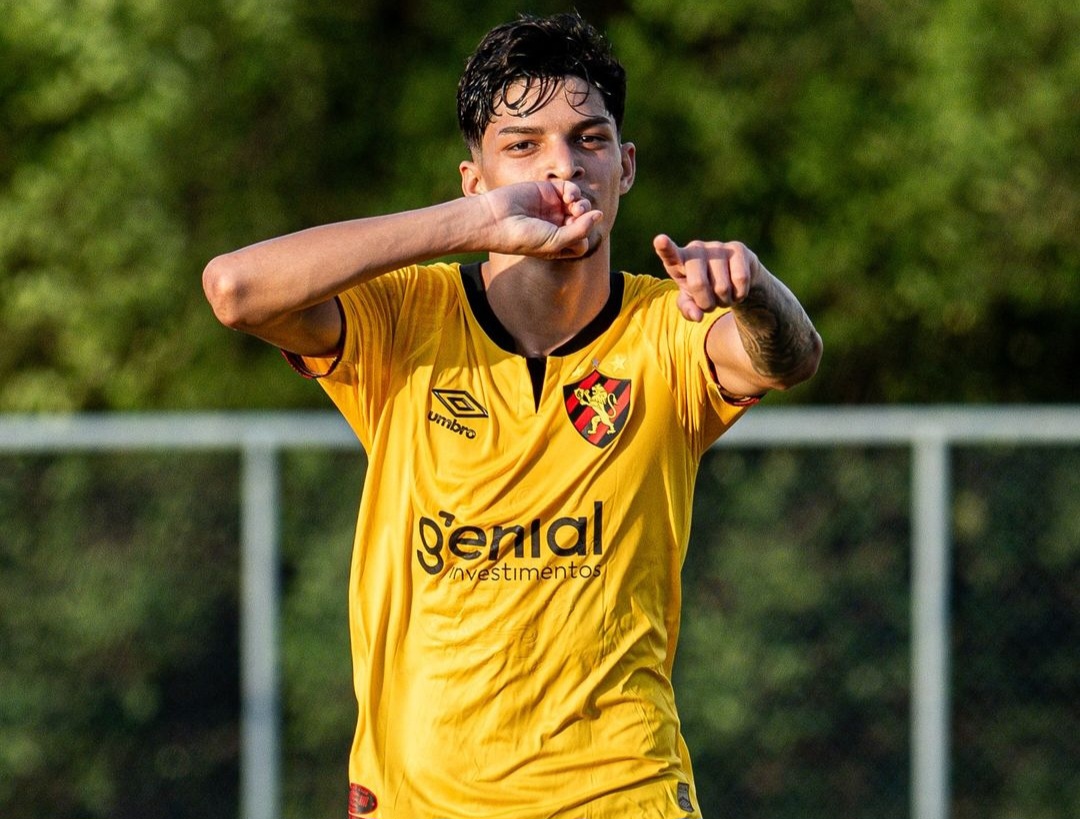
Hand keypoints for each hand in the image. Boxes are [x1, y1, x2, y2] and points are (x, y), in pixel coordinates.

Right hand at [482, 181, 603, 258]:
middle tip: (575, 217)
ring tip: (575, 208)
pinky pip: (570, 189)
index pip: (582, 242)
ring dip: (582, 205)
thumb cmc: (522, 237)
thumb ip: (580, 230)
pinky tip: (568, 196)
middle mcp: (556, 227)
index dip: (583, 237)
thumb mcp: (554, 242)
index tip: (572, 236)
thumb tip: (600, 214)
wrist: (495, 219)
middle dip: (585, 219)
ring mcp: (552, 208)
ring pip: (579, 205)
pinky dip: (573, 191)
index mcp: (557, 245)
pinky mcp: (547, 191)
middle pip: (583, 222)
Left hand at [652, 234, 760, 320]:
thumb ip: (688, 309)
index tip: (660, 240)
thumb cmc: (705, 290)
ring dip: (724, 301)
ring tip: (723, 295)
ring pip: (722, 287)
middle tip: (710, 303)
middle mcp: (696, 249)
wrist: (734, 279)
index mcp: (678, 261)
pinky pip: (740, 280)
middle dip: (706, 303)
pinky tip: (736, 290)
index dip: (665, 248)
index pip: (670, 254)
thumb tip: (697, 316)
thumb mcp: (691, 300)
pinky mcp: (738, 249)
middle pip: (698, 284)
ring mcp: (717, 246)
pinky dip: (739, 294)